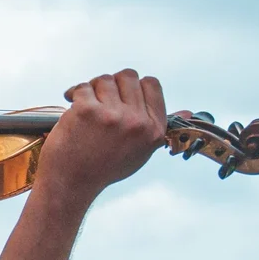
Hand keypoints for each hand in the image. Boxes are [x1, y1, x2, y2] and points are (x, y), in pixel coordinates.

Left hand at [37, 70, 167, 202]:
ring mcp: (112, 115)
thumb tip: (188, 112)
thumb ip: (158, 128)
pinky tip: (72, 106)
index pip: (152, 84)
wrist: (71, 183)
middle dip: (112, 85)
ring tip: (87, 108)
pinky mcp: (88, 110)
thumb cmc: (103, 168)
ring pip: (104, 79)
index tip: (121, 97)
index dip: (134, 86)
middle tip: (100, 101)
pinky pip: (83, 87)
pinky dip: (74, 93)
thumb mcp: (140, 151)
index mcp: (154, 130)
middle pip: (128, 76)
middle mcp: (137, 122)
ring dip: (92, 89)